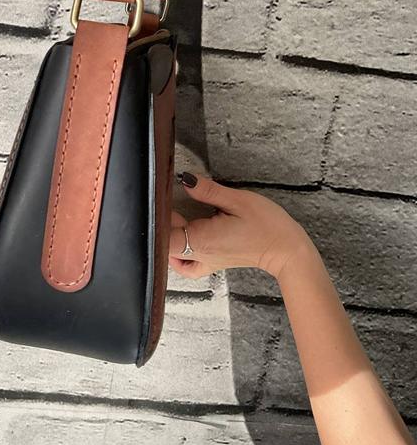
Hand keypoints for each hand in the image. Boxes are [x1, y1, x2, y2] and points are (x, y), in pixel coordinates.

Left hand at [169, 173, 316, 280]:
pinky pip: (187, 264)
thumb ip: (208, 191)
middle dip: (164, 224)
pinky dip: (178, 255)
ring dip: (170, 238)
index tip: (163, 203)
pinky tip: (183, 239)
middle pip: (166, 245)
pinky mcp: (213, 263)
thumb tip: (185, 180)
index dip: (159, 220)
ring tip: (179, 219)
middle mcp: (201, 255)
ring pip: (173, 256)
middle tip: (172, 204)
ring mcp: (206, 262)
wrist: (286, 250)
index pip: (166, 237)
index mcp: (204, 240)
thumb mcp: (238, 200)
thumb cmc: (267, 225)